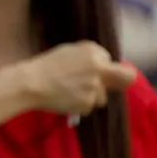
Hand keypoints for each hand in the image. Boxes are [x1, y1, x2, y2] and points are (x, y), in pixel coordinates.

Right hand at [22, 41, 136, 115]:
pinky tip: (65, 99)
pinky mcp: (86, 105)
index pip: (114, 61)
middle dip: (122, 80)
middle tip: (112, 84)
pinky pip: (88, 107)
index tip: (97, 70)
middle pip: (126, 78)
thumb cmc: (46, 65)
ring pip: (102, 96)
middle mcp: (99, 71)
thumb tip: (106, 65)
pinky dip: (78, 105)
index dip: (107, 67)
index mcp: (95, 54)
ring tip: (70, 93)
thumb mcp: (71, 51)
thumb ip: (92, 57)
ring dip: (91, 96)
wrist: (30, 83)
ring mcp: (94, 89)